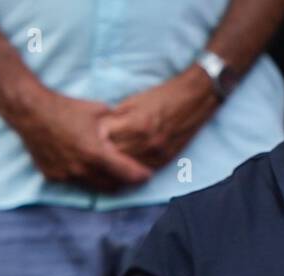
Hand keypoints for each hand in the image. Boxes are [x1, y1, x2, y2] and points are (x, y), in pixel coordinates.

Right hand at [11, 87, 152, 191]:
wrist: (31, 112)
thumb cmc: (65, 108)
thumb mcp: (98, 111)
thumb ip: (116, 124)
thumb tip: (132, 127)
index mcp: (96, 153)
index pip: (127, 174)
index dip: (140, 176)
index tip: (147, 175)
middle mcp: (82, 170)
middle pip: (113, 187)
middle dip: (124, 183)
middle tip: (131, 175)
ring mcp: (67, 176)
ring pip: (94, 188)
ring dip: (104, 182)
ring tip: (111, 173)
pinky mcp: (54, 176)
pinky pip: (75, 183)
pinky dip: (84, 177)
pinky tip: (85, 166)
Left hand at [102, 68, 219, 170]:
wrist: (193, 99)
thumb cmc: (162, 96)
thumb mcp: (134, 101)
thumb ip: (116, 118)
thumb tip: (99, 130)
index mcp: (137, 124)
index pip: (108, 142)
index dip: (97, 142)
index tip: (91, 140)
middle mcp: (147, 142)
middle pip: (117, 158)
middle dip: (105, 155)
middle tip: (96, 153)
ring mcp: (158, 153)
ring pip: (129, 169)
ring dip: (118, 166)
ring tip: (108, 162)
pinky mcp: (166, 159)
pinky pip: (144, 171)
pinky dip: (133, 170)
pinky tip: (126, 167)